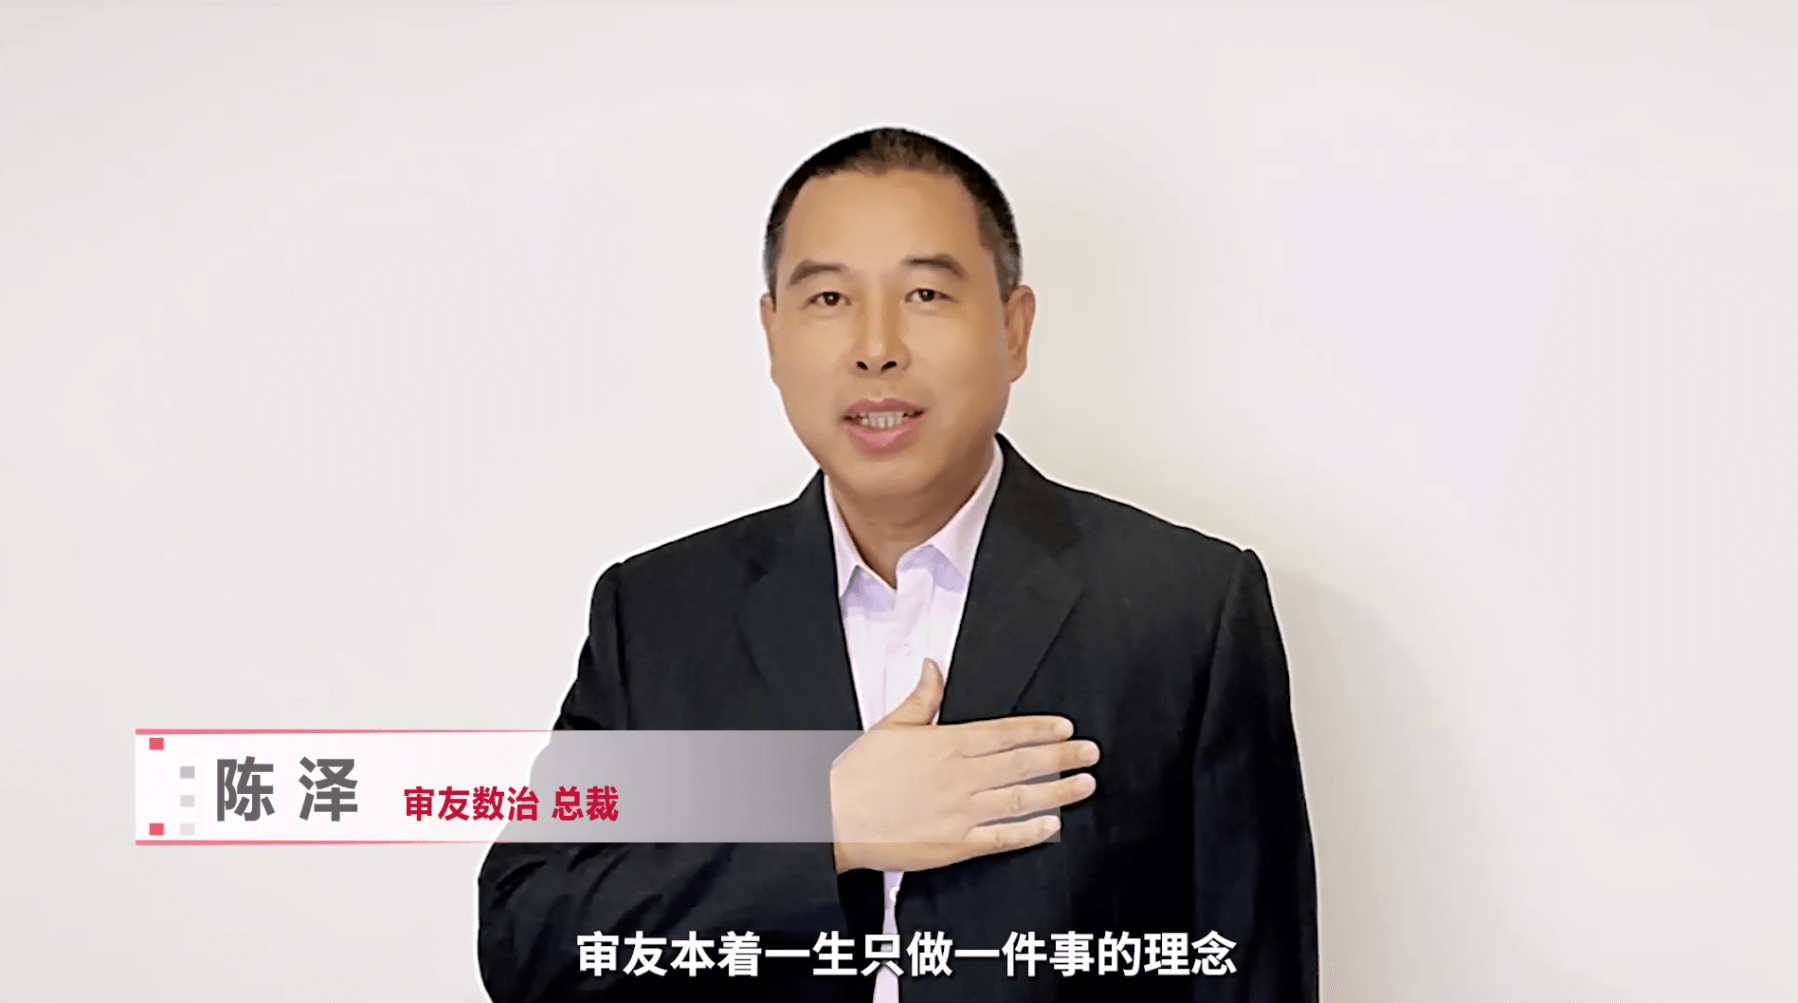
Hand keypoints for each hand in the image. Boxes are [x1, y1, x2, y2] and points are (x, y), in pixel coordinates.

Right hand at [829, 658, 1099, 873]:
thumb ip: (922, 698)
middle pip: (1022, 763)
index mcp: (946, 744)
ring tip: (1085, 785)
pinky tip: (1052, 826)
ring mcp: (960, 812)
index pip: (1004, 733)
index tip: (1066, 727)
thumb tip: (934, 665)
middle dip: (1062, 757)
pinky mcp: (955, 844)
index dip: (1039, 730)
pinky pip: (1001, 837)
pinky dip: (1029, 832)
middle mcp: (960, 776)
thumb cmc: (859, 773)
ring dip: (1057, 791)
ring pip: (1020, 799)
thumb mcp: (891, 725)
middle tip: (1091, 753)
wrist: (834, 817)